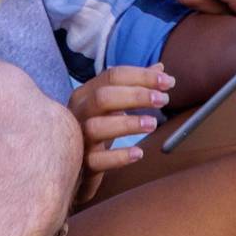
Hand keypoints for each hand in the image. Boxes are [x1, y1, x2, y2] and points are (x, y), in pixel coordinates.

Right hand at [69, 64, 172, 181]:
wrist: (66, 167)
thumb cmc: (94, 133)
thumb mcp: (111, 107)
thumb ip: (133, 86)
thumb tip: (160, 68)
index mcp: (85, 94)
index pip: (112, 76)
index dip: (142, 76)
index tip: (169, 82)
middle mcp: (78, 113)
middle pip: (103, 97)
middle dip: (136, 95)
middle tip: (163, 99)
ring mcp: (77, 139)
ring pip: (96, 127)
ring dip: (127, 123)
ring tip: (152, 124)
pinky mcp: (81, 165)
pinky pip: (96, 160)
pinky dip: (118, 156)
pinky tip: (138, 154)